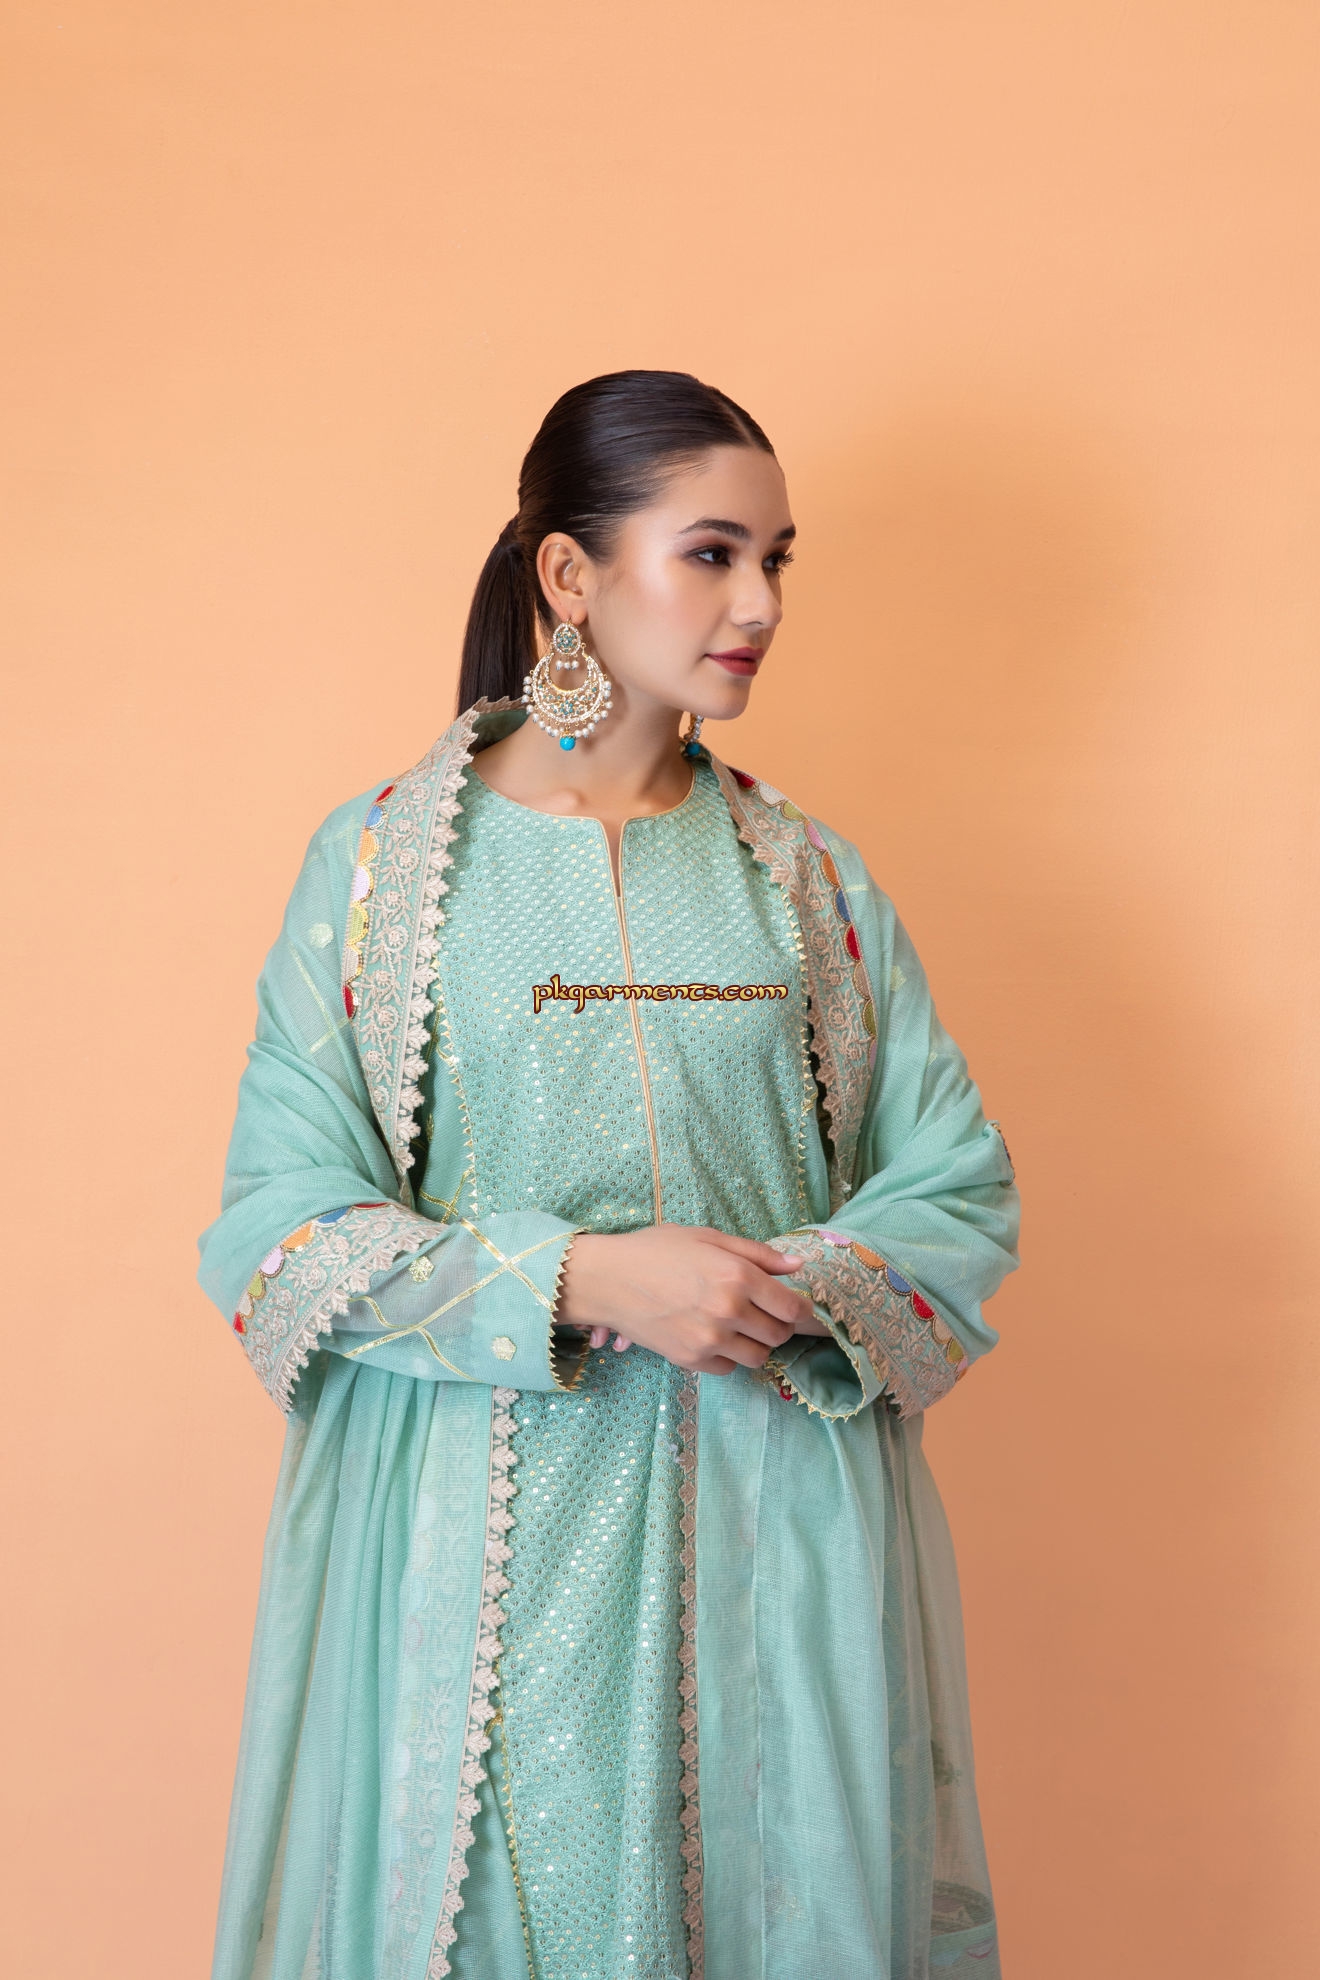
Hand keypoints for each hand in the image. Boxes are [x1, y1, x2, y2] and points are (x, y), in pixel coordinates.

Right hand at [558, 1224, 812, 1375]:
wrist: (607, 1279)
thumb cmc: (655, 1251)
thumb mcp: (707, 1238)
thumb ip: (756, 1253)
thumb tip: (796, 1266)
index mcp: (737, 1274)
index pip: (792, 1307)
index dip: (801, 1309)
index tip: (795, 1307)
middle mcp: (729, 1309)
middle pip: (779, 1334)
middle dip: (778, 1325)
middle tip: (764, 1315)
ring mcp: (710, 1339)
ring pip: (758, 1357)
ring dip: (756, 1344)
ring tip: (739, 1328)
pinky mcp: (691, 1359)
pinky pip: (729, 1369)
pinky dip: (728, 1357)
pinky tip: (714, 1337)